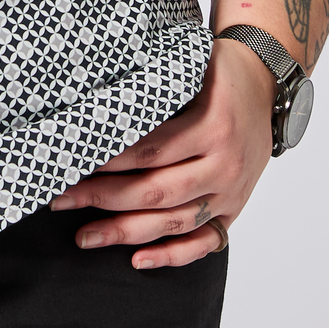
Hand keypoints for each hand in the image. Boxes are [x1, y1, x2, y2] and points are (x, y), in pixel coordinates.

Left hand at [49, 42, 274, 266]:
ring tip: (85, 236)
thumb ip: (154, 86)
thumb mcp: (190, 67)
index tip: (73, 164)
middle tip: (62, 200)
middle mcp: (224, 164)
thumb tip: (97, 99)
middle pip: (156, 191)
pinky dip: (172, 255)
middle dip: (103, 198)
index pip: (151, 151)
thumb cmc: (218, 71)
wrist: (266, 84)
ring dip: (125, 232)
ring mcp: (230, 192)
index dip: (109, 161)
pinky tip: (137, 260)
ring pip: (174, 221)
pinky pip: (204, 243)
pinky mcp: (233, 210)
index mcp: (213, 126)